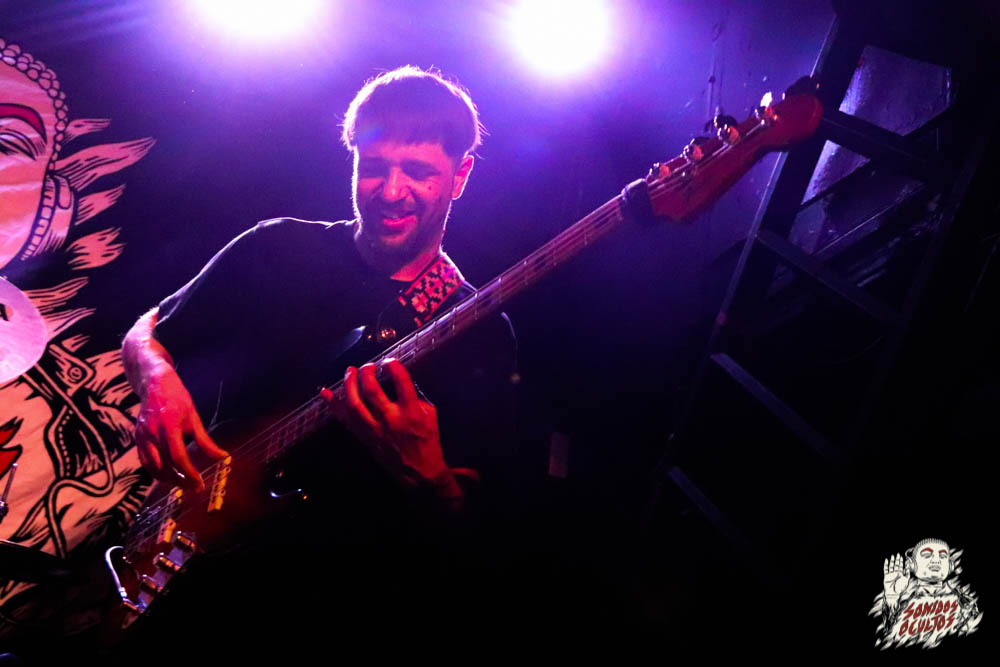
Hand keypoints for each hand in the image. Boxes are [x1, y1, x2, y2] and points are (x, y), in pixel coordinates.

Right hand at [133, 365, 227, 490]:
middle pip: (164, 466)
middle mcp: (153, 433)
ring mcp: (142, 436)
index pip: (178, 457)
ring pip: (152, 467)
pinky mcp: (137, 438)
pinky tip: (168, 474)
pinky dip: (156, 471)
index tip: (199, 483)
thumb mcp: (194, 418)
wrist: (154, 384)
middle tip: (193, 487)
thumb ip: (206, 441)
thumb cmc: (177, 398)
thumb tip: (223, 457)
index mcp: (169, 426)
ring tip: (183, 483)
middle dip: (179, 481)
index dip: (189, 473)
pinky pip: (145, 461)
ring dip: (167, 479)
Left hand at [329, 359, 455, 492]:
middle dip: (366, 373)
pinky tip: (326, 393)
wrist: (419, 471)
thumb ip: (416, 396)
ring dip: (348, 384)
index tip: (389, 361)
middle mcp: (390, 419)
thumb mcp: (430, 414)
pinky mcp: (364, 437)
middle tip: (368, 366)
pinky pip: (344, 419)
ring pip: (354, 404)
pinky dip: (333, 405)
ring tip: (350, 371)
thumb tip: (400, 379)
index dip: (393, 366)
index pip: (401, 382)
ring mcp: (374, 429)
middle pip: (371, 390)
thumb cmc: (426, 440)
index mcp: (411, 412)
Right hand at [883, 553, 909, 601]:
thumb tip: (910, 571)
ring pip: (892, 566)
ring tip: (893, 556)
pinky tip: (886, 560)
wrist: (893, 594)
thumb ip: (908, 576)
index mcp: (902, 576)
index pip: (904, 568)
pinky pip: (886, 569)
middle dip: (898, 560)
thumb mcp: (906, 583)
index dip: (905, 564)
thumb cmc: (900, 589)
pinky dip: (886, 564)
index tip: (907, 559)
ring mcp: (891, 574)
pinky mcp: (886, 576)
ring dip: (892, 561)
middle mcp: (897, 574)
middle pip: (897, 565)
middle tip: (899, 555)